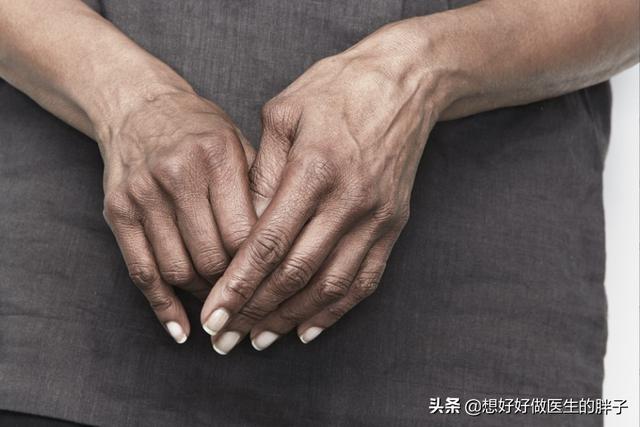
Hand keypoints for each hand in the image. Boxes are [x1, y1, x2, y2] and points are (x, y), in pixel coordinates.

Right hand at [101, 88, 256, 343]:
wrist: (137, 106)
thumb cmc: (200, 129)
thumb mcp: (239, 143)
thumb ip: (261, 190)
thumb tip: (284, 251)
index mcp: (217, 155)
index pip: (245, 233)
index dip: (261, 267)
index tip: (274, 282)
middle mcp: (178, 174)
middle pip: (213, 256)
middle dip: (235, 286)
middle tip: (251, 296)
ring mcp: (143, 194)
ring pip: (178, 269)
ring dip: (204, 296)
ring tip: (222, 301)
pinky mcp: (117, 211)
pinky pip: (142, 272)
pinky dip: (163, 307)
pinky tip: (182, 329)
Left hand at [201, 21, 445, 353]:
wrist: (405, 82)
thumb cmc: (336, 89)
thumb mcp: (285, 113)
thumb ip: (261, 172)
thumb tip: (243, 229)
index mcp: (314, 170)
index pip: (268, 244)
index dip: (237, 286)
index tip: (212, 319)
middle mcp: (348, 201)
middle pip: (296, 274)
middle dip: (255, 313)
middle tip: (223, 340)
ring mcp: (376, 217)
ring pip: (330, 286)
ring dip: (292, 319)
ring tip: (259, 339)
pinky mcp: (393, 225)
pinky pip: (365, 280)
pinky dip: (336, 311)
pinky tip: (308, 330)